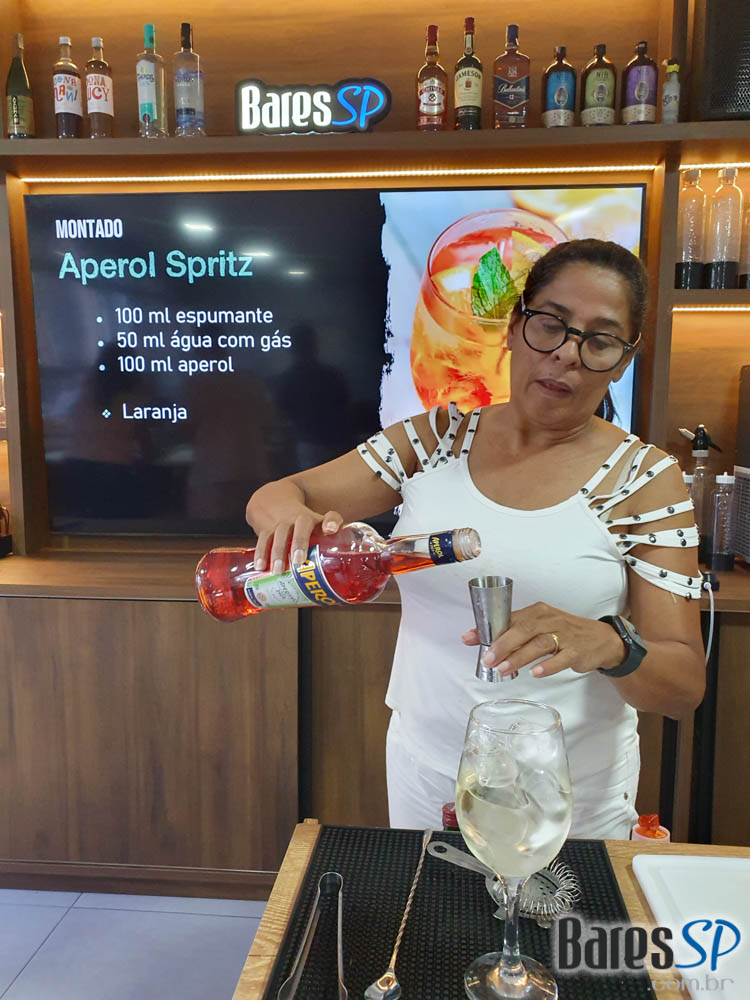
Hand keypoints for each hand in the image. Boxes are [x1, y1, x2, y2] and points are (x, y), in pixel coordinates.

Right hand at [248, 506, 343, 574]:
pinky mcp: (266, 529)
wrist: (275, 499)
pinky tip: (260, 567)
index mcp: (313, 518)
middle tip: (298, 560)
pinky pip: (263, 540)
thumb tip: (339, 558)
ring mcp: (280, 523)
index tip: (329, 530)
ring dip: (276, 553)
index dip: (330, 522)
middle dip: (298, 543)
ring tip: (277, 571)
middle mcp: (296, 518)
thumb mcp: (318, 522)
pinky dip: (261, 554)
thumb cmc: (303, 519)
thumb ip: (330, 536)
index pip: (327, 517)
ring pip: (278, 535)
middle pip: (299, 527)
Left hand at [460, 602, 625, 678]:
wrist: (600, 640)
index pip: (509, 618)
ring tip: (504, 669)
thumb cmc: (564, 632)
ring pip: (539, 644)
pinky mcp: (577, 650)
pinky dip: (547, 666)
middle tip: (488, 659)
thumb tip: (480, 640)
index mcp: (537, 612)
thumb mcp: (540, 627)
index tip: (468, 638)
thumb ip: (513, 633)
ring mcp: (564, 634)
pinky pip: (561, 657)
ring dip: (519, 657)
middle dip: (502, 645)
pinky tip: (535, 673)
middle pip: (523, 630)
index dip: (488, 629)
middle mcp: (550, 619)